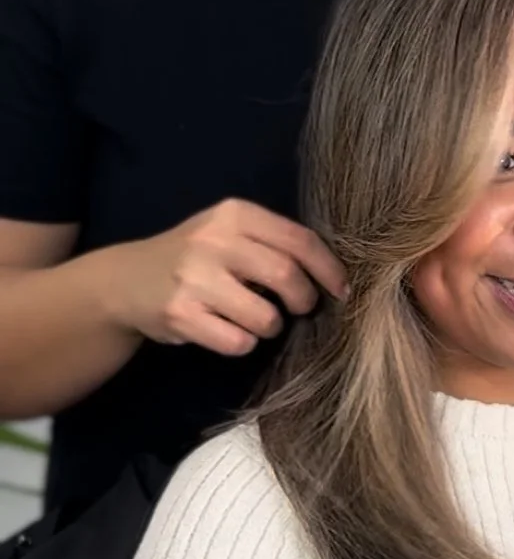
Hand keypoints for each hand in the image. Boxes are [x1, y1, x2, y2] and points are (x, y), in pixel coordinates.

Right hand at [107, 200, 347, 356]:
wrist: (127, 280)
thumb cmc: (195, 256)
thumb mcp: (228, 231)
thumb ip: (272, 243)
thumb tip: (330, 275)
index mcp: (234, 214)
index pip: (299, 239)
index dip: (328, 269)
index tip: (341, 290)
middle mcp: (214, 240)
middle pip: (288, 276)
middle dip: (305, 300)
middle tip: (302, 308)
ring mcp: (194, 278)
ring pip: (265, 317)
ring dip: (271, 326)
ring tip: (257, 319)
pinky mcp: (181, 314)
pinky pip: (237, 342)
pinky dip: (244, 344)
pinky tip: (229, 331)